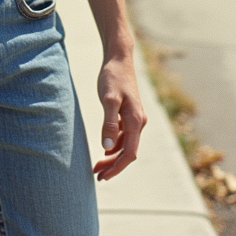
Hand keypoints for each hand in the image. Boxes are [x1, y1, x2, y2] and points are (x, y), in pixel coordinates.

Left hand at [92, 51, 146, 181]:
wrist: (119, 58)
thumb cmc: (113, 77)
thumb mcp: (109, 99)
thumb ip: (109, 123)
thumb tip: (107, 147)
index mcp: (136, 121)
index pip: (129, 153)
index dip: (117, 167)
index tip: (103, 177)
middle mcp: (139, 122)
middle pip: (128, 152)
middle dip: (113, 165)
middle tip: (96, 175)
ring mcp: (135, 118)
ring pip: (126, 144)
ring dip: (113, 157)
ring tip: (97, 166)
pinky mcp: (129, 113)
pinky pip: (124, 135)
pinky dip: (114, 145)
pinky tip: (105, 148)